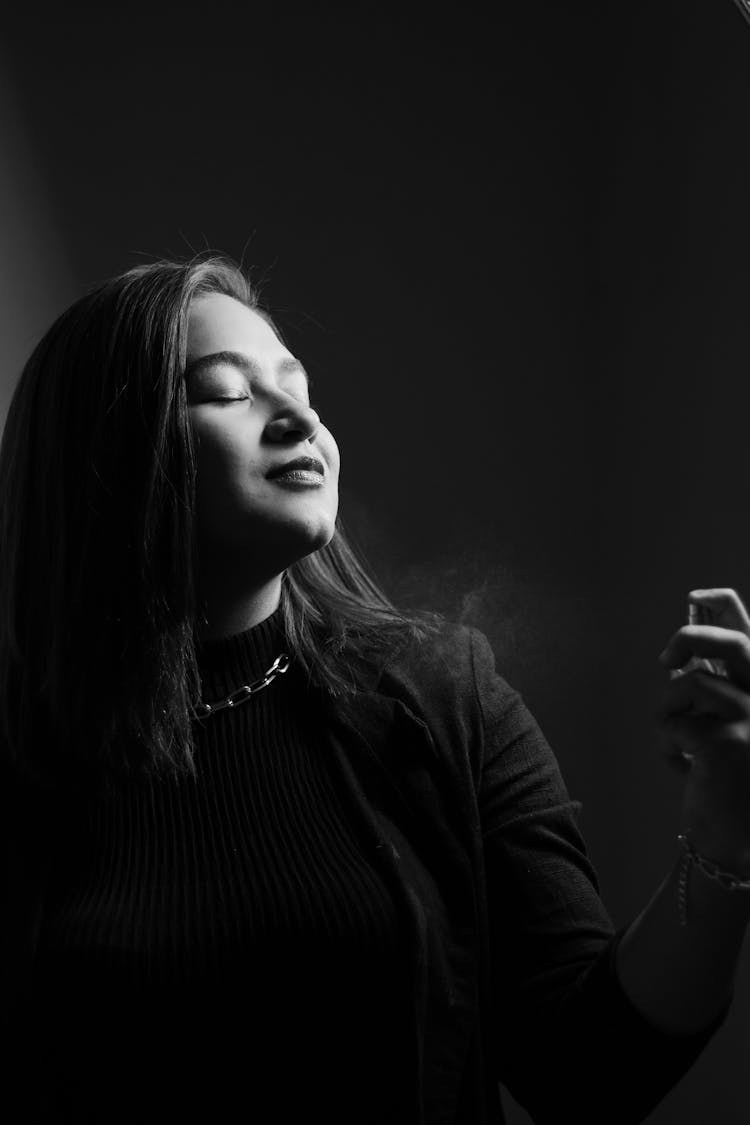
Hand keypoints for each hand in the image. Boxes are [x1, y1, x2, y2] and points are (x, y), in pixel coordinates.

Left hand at [658, 588, 749, 872]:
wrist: (734, 842)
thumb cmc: (727, 780)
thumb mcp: (728, 724)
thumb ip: (717, 685)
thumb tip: (684, 647)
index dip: (723, 605)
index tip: (694, 596)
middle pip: (732, 642)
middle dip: (691, 637)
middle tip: (665, 660)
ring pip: (689, 684)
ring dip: (669, 711)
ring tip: (678, 743)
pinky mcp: (729, 743)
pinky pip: (673, 721)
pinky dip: (666, 742)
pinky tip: (682, 767)